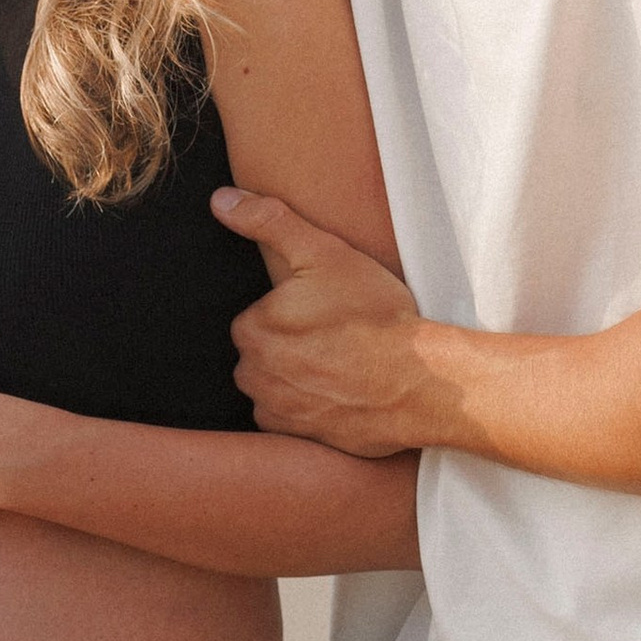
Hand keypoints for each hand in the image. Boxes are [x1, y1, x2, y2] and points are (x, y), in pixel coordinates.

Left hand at [218, 188, 428, 455]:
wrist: (420, 382)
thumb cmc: (374, 315)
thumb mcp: (324, 252)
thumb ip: (267, 221)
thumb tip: (220, 201)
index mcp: (252, 329)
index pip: (257, 316)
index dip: (291, 311)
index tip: (324, 311)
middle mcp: (254, 375)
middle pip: (263, 353)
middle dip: (291, 345)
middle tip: (336, 336)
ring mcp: (277, 411)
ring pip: (275, 386)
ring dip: (298, 377)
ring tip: (341, 364)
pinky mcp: (301, 439)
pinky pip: (291, 420)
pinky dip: (310, 408)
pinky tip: (341, 393)